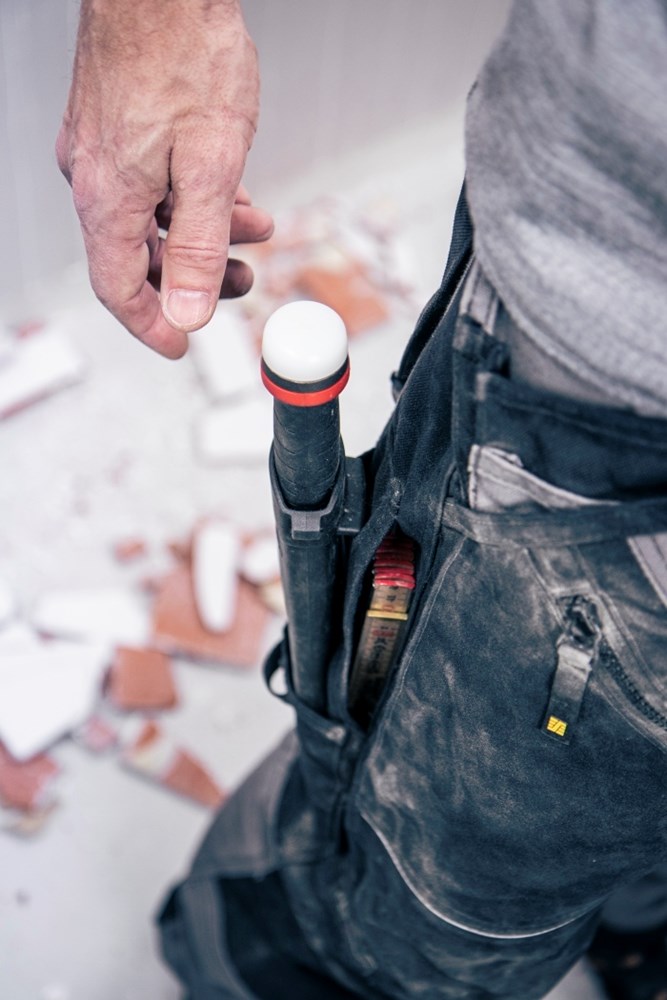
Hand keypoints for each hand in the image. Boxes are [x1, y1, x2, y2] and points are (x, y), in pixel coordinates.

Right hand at [56, 0, 272, 357]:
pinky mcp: (116, 128)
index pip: (120, 290)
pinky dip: (193, 199)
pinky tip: (233, 195)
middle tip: (243, 283)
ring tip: (254, 233)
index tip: (181, 346)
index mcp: (110, 198)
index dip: (153, 326)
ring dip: (205, 234)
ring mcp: (102, 152)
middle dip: (196, 278)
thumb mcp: (211, 166)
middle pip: (140, 258)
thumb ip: (199, 246)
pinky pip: (152, 185)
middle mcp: (96, 180)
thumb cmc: (185, 54)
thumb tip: (188, 312)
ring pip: (152, 220)